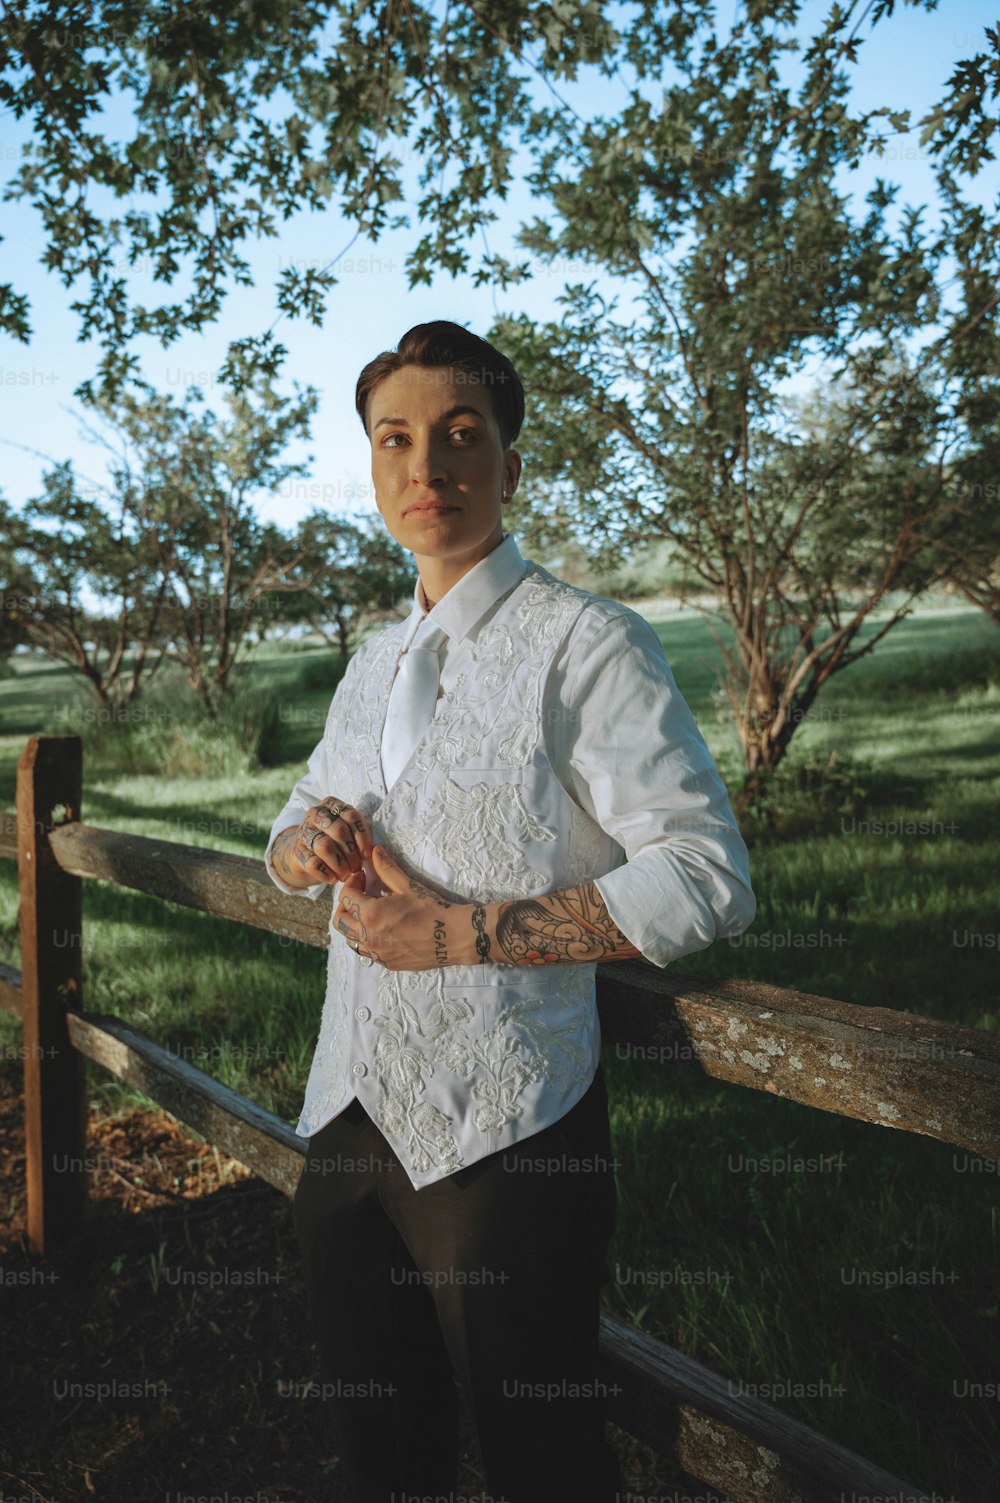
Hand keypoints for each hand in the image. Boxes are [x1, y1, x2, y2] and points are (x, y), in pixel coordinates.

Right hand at [273, 797, 374, 888]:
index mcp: (330, 805)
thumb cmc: (334, 843)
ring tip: (346, 875)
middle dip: (351, 852)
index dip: (362, 836)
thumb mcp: (347, 833)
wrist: (304, 855)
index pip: (351, 815)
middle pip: (339, 830)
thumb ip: (358, 835)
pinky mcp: (296, 851)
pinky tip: (333, 879)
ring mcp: (303, 832)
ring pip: (325, 846)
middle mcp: (315, 814)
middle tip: (357, 867)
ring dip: (340, 864)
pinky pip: (312, 863)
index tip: (367, 854)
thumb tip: (374, 851)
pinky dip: (325, 873)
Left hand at [332, 844, 471, 970]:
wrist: (454, 937)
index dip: (351, 883)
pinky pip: (365, 952)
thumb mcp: (408, 885)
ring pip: (349, 939)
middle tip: (360, 893)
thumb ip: (386, 868)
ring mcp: (377, 953)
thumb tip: (374, 850)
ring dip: (352, 923)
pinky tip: (381, 929)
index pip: (345, 896)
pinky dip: (365, 939)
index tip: (363, 876)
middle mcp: (368, 937)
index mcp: (371, 915)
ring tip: (369, 912)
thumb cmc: (432, 908)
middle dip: (345, 904)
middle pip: (339, 920)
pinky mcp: (387, 963)